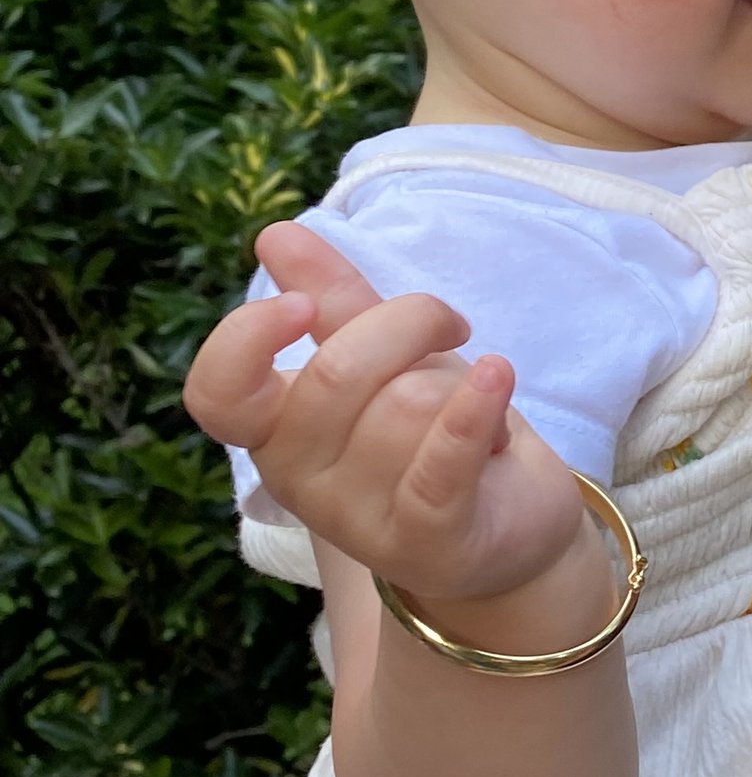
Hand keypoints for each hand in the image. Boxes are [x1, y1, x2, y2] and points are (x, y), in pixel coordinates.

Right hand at [185, 219, 586, 621]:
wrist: (509, 525)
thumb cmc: (433, 434)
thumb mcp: (383, 359)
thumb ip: (330, 298)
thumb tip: (275, 233)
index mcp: (276, 428)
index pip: (217, 394)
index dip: (246, 341)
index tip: (302, 306)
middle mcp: (300, 479)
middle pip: (338, 373)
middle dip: (411, 324)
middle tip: (450, 331)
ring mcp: (358, 520)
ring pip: (407, 407)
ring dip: (461, 389)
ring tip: (474, 417)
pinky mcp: (426, 543)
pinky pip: (441, 464)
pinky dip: (474, 411)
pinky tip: (498, 377)